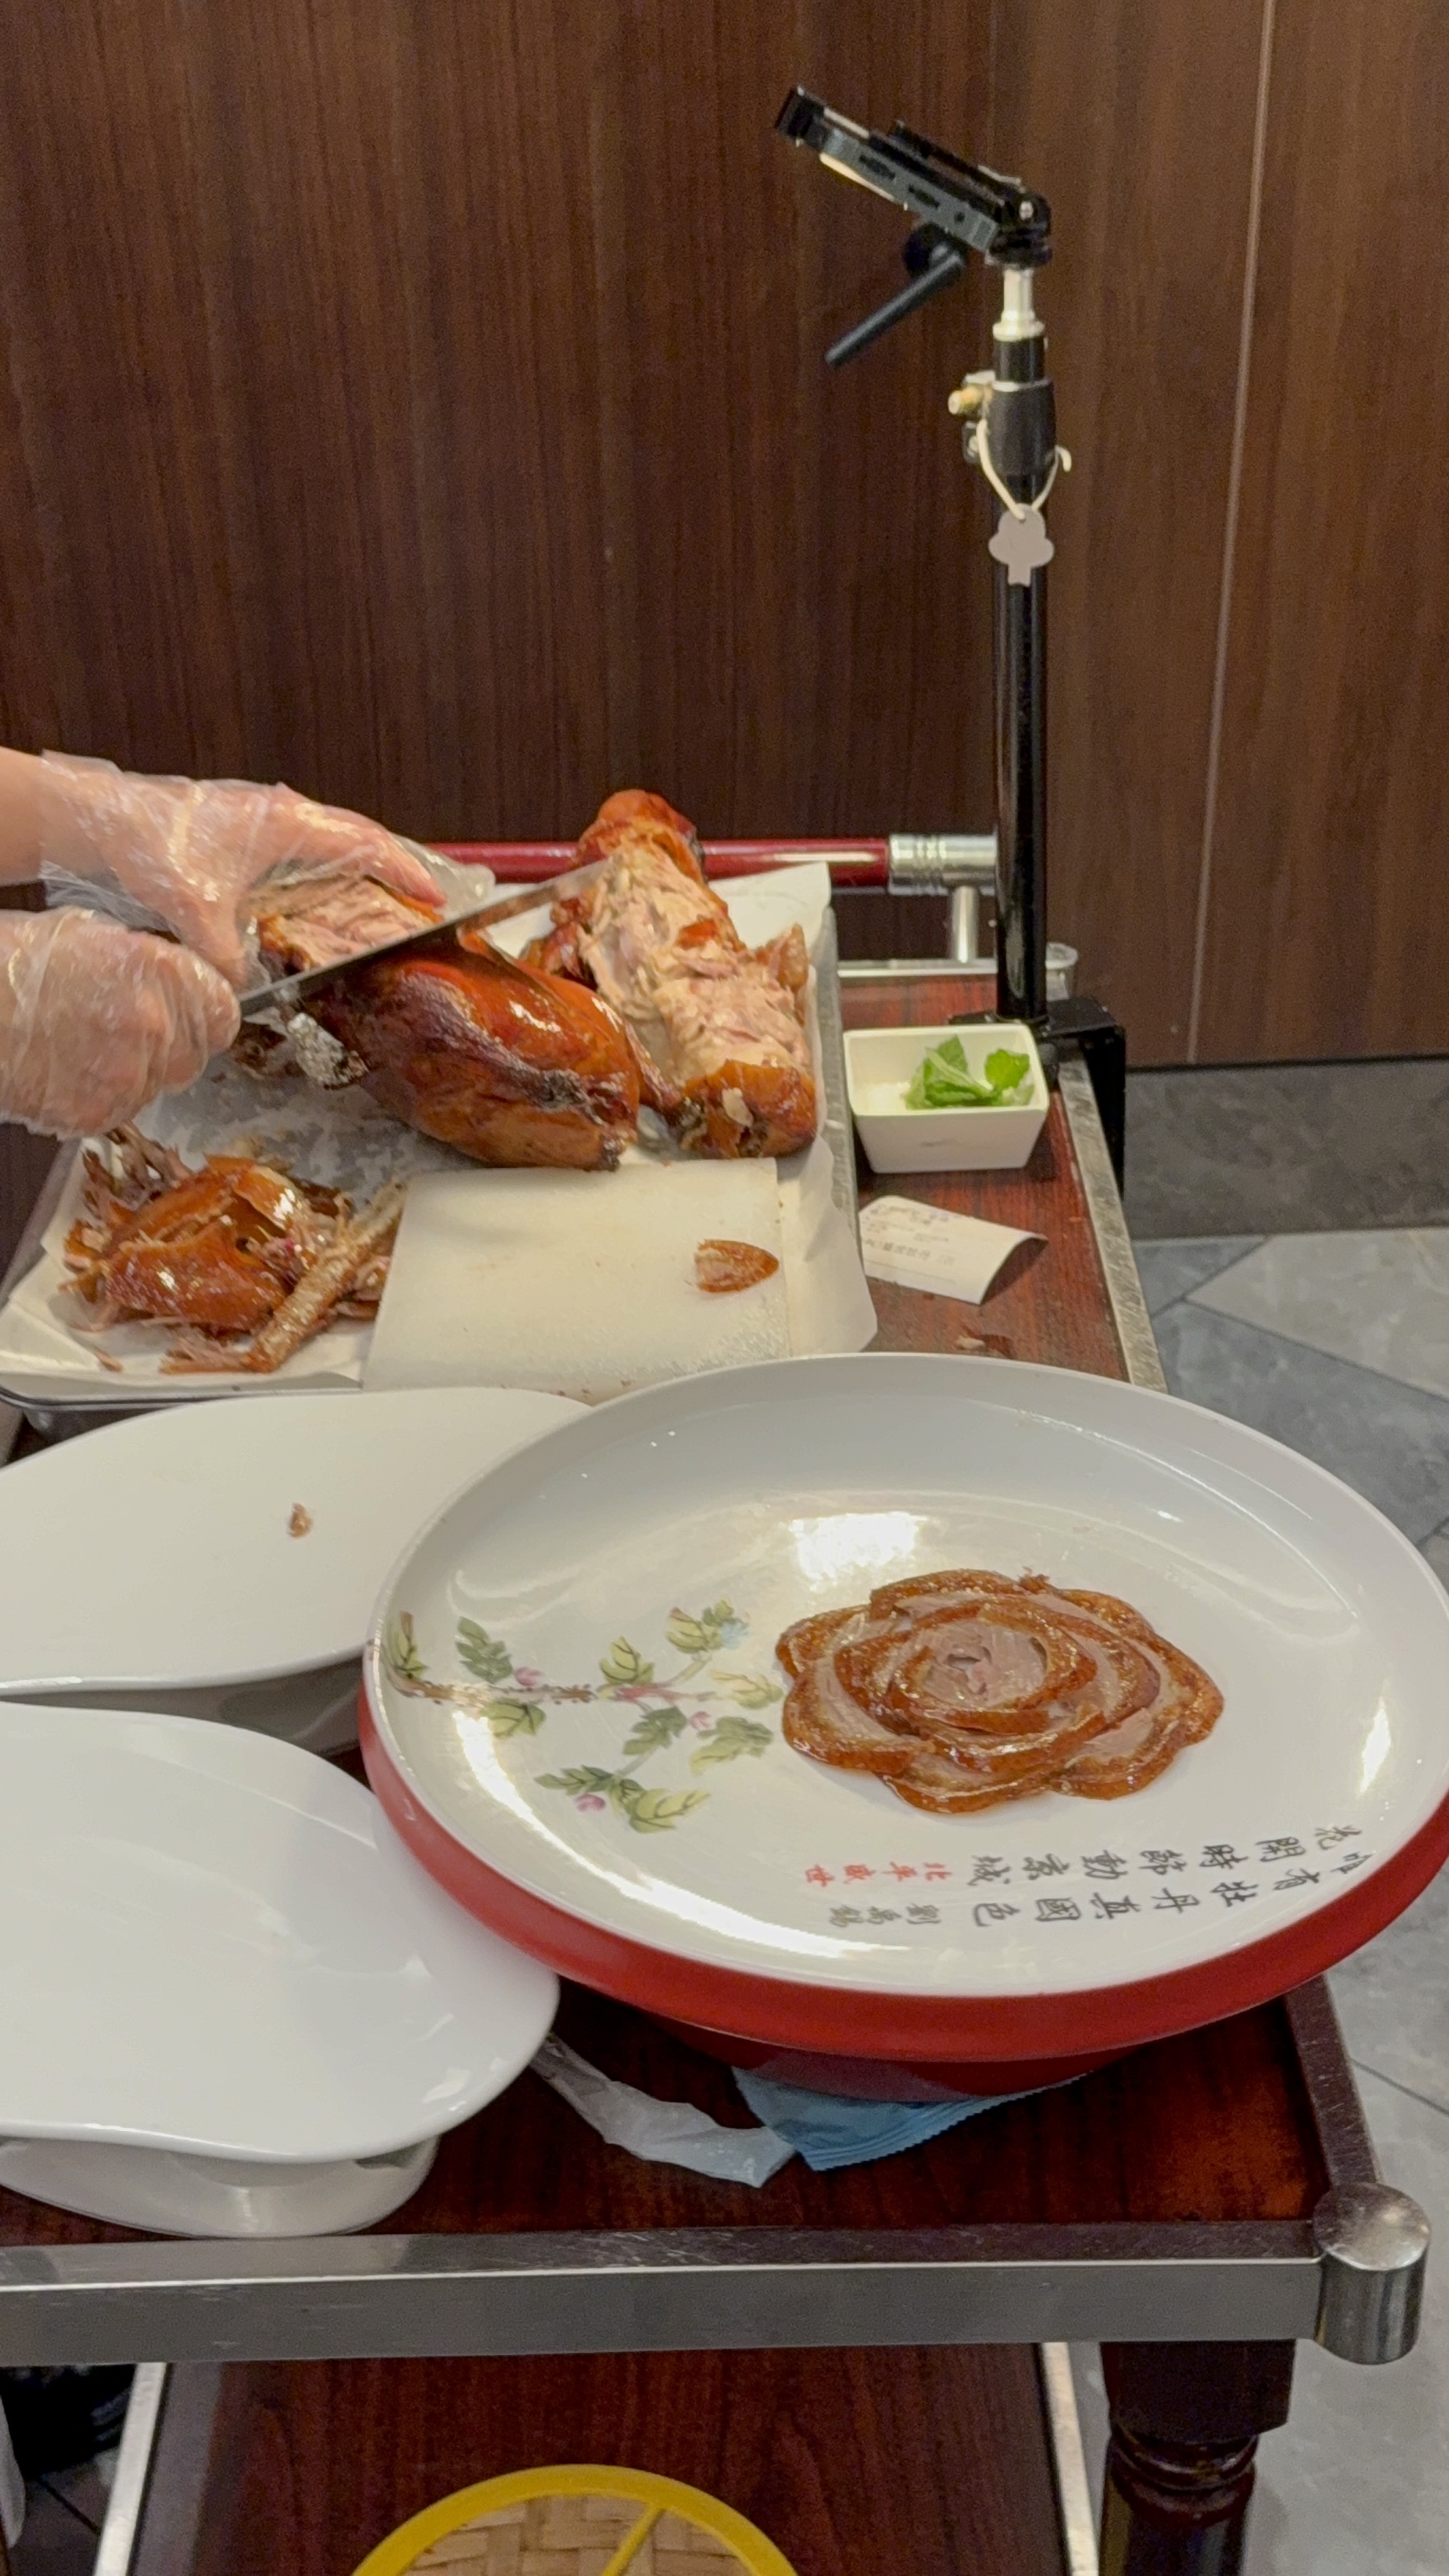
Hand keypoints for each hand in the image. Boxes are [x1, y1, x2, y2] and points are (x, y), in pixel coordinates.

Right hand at [0, 910, 238, 1135]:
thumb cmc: (13, 962)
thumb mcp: (88, 935)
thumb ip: (145, 962)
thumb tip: (172, 978)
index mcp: (159, 972)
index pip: (223, 1010)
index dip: (206, 1014)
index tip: (191, 1015)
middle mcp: (155, 1027)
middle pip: (196, 1054)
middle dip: (172, 1047)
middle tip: (128, 1034)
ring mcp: (128, 1076)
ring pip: (158, 1086)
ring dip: (136, 1074)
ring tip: (87, 1051)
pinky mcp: (96, 1114)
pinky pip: (120, 1111)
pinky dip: (101, 1098)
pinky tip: (68, 1073)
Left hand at [40, 754, 440, 987]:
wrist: (98, 818)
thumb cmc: (149, 847)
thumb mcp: (194, 911)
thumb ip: (226, 957)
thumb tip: (240, 990)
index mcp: (286, 825)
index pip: (366, 844)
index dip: (405, 872)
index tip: (435, 897)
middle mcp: (281, 814)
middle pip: (356, 836)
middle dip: (390, 867)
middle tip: (418, 899)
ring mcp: (261, 818)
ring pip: (329, 839)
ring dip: (357, 867)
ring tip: (379, 901)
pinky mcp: (241, 828)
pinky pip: (301, 848)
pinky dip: (322, 870)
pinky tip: (317, 900)